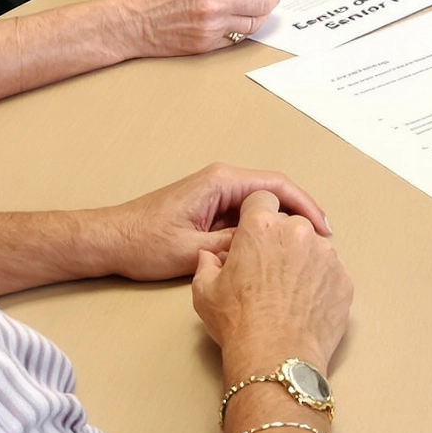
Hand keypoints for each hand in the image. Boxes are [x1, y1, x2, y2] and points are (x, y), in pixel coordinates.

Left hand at [93, 162, 330, 282]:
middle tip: (321, 241)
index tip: (323, 228)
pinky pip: (245, 215)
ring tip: (303, 248)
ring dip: (282, 223)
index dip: (304, 206)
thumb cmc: (142, 242)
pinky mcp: (209, 208)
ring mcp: (215, 194)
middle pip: (274, 192)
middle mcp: (222, 181)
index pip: (276, 186)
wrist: (109, 241)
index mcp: (221, 182)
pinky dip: (263, 230)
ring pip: (261, 205)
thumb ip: (233, 247)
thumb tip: (268, 248)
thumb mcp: (193, 252)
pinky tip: (273, 250)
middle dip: (299, 215)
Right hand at [107, 0, 281, 56]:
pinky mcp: (208, 44)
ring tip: (263, 1)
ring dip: (264, 10)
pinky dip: (247, 25)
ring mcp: (213, 27)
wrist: (128, 22)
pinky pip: (238, 36)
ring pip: (255, 21)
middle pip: (264, 0)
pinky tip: (246, 16)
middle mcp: (215, 3)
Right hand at [193, 188, 355, 376]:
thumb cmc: (238, 323)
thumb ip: (207, 264)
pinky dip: (319, 283)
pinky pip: (330, 272)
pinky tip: (304, 305)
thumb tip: (211, 257)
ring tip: (286, 294)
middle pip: (290, 224)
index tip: (254, 233)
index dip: (256, 214)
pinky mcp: (343, 278)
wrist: (275, 357)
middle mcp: (297, 232)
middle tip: (267, 272)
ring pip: (312, 247)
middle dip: (279, 241)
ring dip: (302, 261)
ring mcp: (325, 255)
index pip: (262, 199)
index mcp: (261, 227)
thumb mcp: (205, 291)